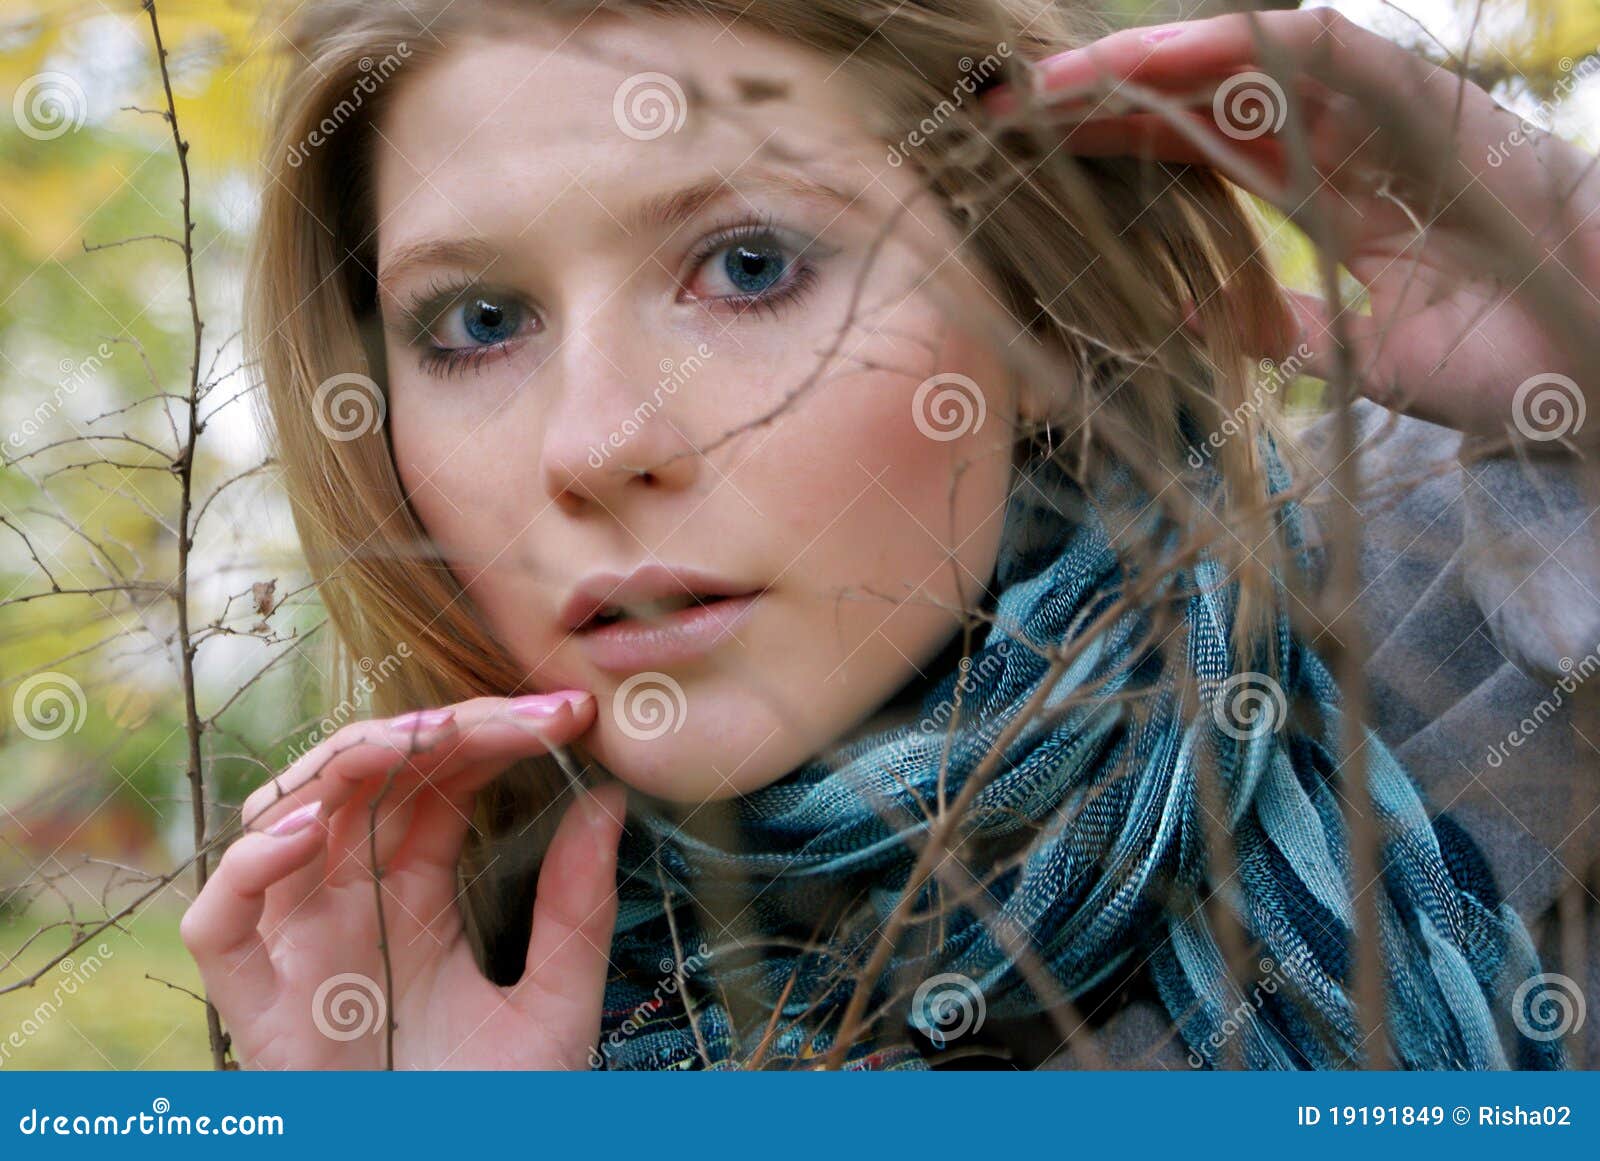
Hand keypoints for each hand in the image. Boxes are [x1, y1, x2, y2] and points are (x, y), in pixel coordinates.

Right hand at [180, 691, 623, 1069]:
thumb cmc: (499, 1113)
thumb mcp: (556, 1006)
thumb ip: (576, 908)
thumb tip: (610, 798)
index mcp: (415, 899)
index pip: (437, 785)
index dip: (490, 737)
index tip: (568, 715)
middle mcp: (349, 908)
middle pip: (369, 782)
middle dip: (441, 730)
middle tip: (524, 714)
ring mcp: (297, 952)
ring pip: (286, 820)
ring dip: (351, 763)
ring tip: (435, 735)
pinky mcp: (256, 1010)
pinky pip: (219, 922)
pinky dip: (249, 866)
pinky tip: (314, 827)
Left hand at [989, 9, 1599, 437]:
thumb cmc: (1514, 363)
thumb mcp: (1367, 361)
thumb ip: (1290, 333)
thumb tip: (1200, 327)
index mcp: (1332, 205)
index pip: (1201, 165)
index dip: (1116, 155)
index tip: (1026, 167)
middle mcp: (1349, 150)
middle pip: (1203, 108)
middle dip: (1103, 104)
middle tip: (1001, 113)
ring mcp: (1388, 118)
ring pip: (1248, 68)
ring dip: (1146, 69)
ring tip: (1051, 84)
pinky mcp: (1432, 101)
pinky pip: (1328, 55)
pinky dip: (1243, 46)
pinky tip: (1157, 55)